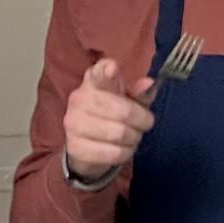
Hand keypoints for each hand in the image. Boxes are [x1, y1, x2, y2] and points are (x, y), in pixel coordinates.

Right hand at [63, 57, 155, 183]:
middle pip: (122, 111)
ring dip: (134, 138)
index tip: (113, 69)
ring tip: (132, 137)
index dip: (106, 70)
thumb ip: (138, 93)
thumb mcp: (127, 101)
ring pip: (119, 134)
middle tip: (144, 124)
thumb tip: (149, 83)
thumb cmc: (111, 116)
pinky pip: (113, 153)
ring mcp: (74, 124)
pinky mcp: (75, 147)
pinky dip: (125, 153)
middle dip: (141, 121)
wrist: (86, 146)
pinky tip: (123, 149)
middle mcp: (79, 99)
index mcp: (93, 82)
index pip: (98, 73)